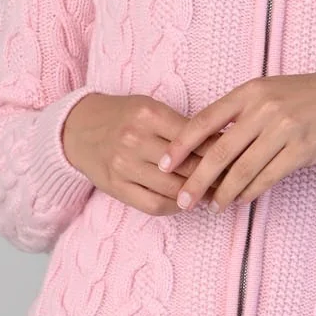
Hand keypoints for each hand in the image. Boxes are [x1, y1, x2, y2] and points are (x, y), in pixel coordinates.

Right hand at [61, 92, 232, 215]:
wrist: (78, 129)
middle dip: (215, 176)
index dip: (220, 150)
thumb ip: (181, 125)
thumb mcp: (151, 108)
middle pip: (187, 165)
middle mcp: (135, 139)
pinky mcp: (115, 186)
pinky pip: (152, 204)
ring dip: (197, 195)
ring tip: (214, 194)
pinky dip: (174, 207)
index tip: (237, 156)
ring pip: (172, 188)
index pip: (195, 138)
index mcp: (149, 114)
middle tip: (234, 180)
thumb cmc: (123, 116)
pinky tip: (185, 204)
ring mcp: (123, 165)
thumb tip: (222, 143)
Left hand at [156, 68, 315, 214]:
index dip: (180, 145)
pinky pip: (267, 177)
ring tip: (212, 206)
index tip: (162, 164)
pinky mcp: (301, 149)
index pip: (204, 120)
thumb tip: (207, 143)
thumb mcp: (271, 92)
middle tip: (182, 200)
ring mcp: (283, 129)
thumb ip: (241, 113)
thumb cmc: (309, 97)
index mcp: (250, 91)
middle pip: (218, 152)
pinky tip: (241, 200)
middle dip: (195, 180)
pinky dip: (250, 192)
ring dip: (223, 192)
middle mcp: (263, 109)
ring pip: (242, 170)